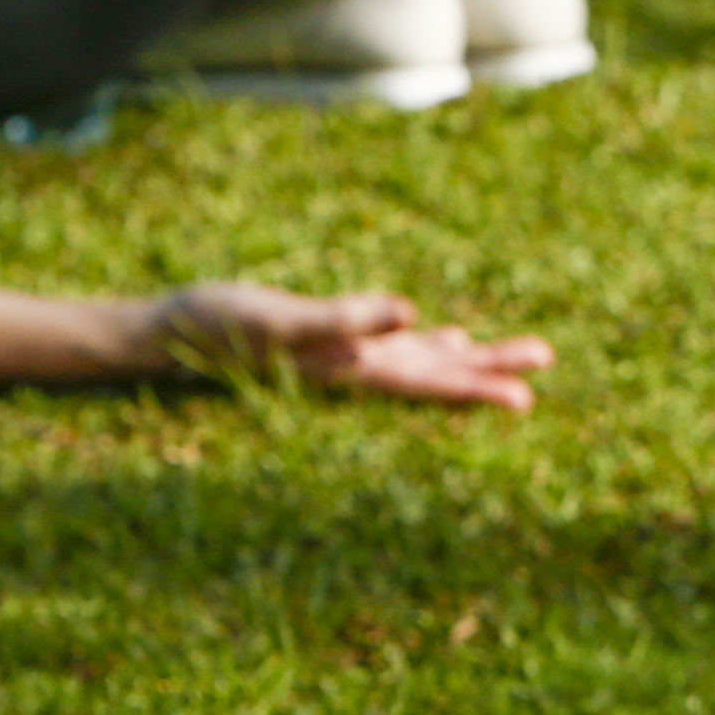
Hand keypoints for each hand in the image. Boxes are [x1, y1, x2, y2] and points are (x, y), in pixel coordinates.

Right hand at [151, 282, 553, 409]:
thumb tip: (410, 316)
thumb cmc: (221, 325)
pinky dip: (424, 343)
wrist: (171, 331)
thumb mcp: (282, 320)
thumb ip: (344, 321)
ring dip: (471, 358)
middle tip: (543, 360)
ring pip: (422, 360)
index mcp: (351, 374)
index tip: (522, 398)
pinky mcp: (330, 340)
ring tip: (527, 355)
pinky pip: (390, 345)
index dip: (472, 391)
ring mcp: (344, 359)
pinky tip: (448, 339)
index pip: (426, 386)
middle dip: (489, 371)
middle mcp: (356, 373)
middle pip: (436, 376)